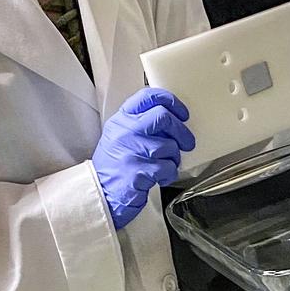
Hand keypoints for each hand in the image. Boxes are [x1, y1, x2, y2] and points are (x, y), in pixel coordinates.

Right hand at [92, 88, 195, 228]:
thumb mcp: (121, 136)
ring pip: (169, 145)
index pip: (148, 97)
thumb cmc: (116, 165)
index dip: (170, 101)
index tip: (182, 112)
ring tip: (165, 164)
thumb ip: (142, 123)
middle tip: (187, 142)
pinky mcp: (138, 171)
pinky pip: (167, 167)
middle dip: (181, 131)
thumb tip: (173, 119)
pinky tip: (161, 177)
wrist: (102, 193)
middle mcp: (125, 131)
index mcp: (122, 119)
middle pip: (163, 117)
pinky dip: (169, 174)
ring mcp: (131, 151)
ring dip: (174, 158)